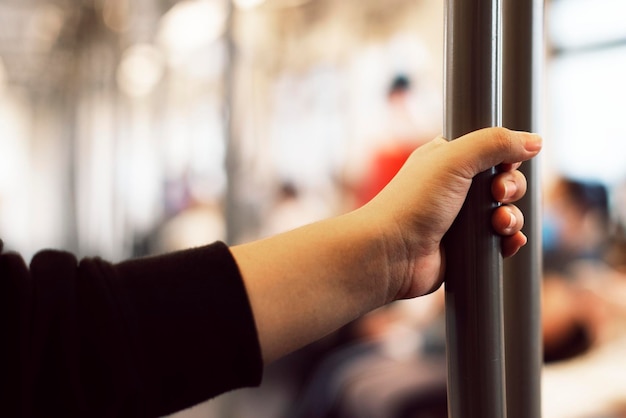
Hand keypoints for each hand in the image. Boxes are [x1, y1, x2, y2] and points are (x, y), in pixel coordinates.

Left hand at [361, 127, 541, 298]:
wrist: (390, 253)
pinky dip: (509, 241)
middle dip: (512, 187)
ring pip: (506, 212)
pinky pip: (501, 241)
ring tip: (498, 225)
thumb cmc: (412, 203)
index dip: (505, 156)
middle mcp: (455, 187)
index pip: (490, 149)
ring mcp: (460, 219)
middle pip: (504, 180)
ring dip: (512, 217)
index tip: (504, 162)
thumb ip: (495, 143)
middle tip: (498, 195)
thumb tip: (535, 140)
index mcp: (447, 159)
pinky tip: (506, 243)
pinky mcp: (466, 247)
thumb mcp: (454, 159)